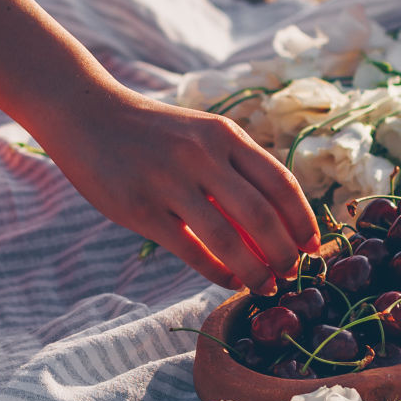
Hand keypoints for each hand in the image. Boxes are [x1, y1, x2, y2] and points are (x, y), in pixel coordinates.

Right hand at [43, 92, 317, 294]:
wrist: (86, 114)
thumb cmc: (153, 133)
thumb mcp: (201, 133)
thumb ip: (236, 166)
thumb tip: (280, 215)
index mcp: (224, 135)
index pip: (281, 183)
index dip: (304, 221)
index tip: (314, 247)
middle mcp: (201, 155)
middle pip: (261, 215)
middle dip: (284, 253)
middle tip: (292, 273)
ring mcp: (169, 181)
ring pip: (228, 239)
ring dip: (255, 271)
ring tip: (265, 287)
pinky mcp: (141, 208)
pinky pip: (191, 250)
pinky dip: (218, 272)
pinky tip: (229, 281)